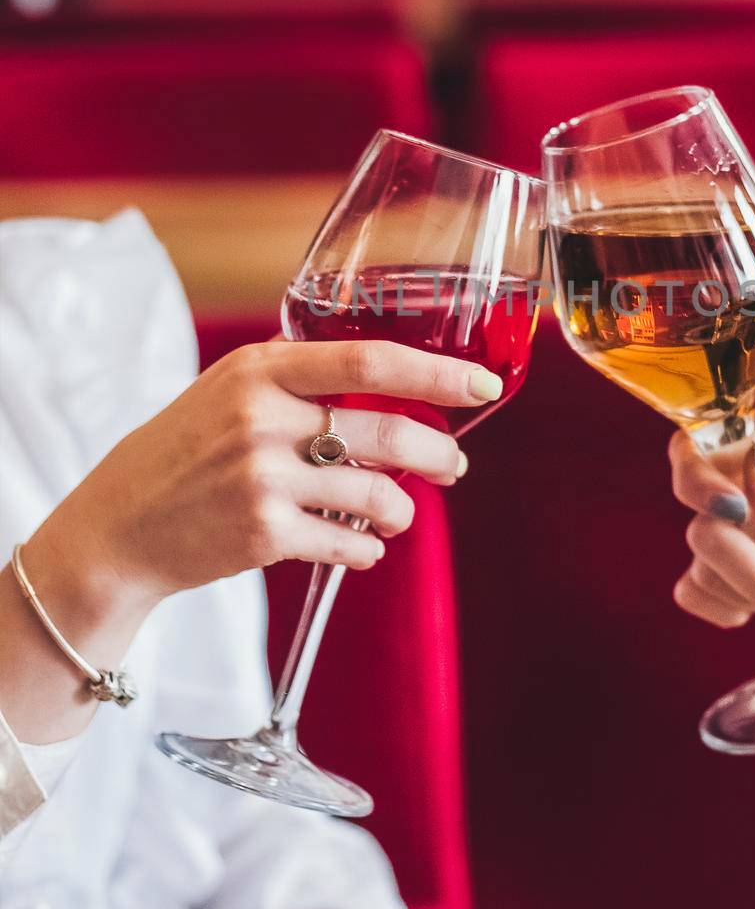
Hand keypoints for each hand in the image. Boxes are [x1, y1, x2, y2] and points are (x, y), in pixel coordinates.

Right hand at [25, 339, 498, 609]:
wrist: (119, 526)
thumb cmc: (184, 451)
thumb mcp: (230, 388)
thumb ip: (298, 375)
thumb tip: (388, 375)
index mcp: (261, 369)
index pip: (369, 360)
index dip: (436, 372)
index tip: (480, 382)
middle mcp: (263, 418)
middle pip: (388, 433)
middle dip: (438, 453)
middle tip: (452, 464)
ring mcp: (263, 478)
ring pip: (378, 494)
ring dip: (404, 509)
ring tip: (399, 512)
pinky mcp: (263, 534)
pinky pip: (349, 542)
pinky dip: (367, 548)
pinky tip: (360, 545)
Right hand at [670, 430, 754, 664]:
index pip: (706, 449)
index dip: (703, 481)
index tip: (738, 515)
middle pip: (701, 517)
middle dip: (744, 564)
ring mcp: (748, 537)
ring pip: (700, 558)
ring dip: (746, 590)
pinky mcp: (740, 579)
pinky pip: (694, 589)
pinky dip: (720, 607)